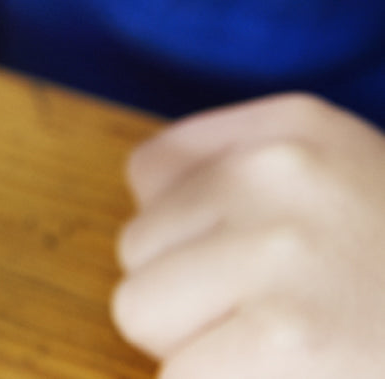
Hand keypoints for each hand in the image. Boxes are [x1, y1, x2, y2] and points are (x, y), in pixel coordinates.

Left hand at [112, 93, 384, 376]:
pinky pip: (175, 375)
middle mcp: (284, 170)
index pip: (152, 174)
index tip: (263, 273)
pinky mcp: (287, 338)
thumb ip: (234, 169)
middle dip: (194, 299)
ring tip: (296, 355)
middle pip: (137, 247)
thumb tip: (140, 192)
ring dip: (201, 351)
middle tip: (294, 324)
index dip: (193, 241)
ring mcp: (284, 249)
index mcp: (297, 127)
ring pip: (141, 309)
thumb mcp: (343, 181)